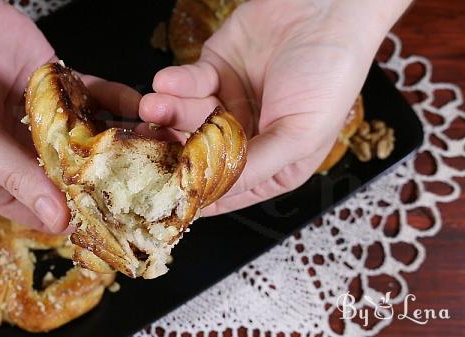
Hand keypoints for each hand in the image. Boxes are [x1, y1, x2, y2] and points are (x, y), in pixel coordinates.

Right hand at [0, 0, 140, 231]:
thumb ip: (14, 175)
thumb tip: (57, 220)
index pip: (38, 209)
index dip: (71, 218)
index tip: (109, 224)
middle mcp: (21, 153)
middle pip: (69, 178)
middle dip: (104, 182)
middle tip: (144, 188)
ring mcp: (44, 120)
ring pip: (87, 140)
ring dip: (118, 144)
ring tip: (152, 150)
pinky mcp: (59, 87)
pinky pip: (95, 99)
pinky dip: (117, 103)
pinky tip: (140, 110)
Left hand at [140, 0, 410, 214]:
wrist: (326, 8)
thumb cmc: (329, 75)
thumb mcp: (300, 134)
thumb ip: (255, 168)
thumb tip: (210, 197)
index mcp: (272, 164)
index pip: (227, 189)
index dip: (197, 191)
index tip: (166, 189)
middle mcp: (246, 138)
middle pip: (200, 154)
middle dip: (174, 148)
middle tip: (148, 144)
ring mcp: (227, 105)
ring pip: (188, 119)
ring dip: (169, 113)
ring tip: (154, 106)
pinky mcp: (213, 72)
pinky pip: (188, 84)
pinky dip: (175, 84)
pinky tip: (166, 82)